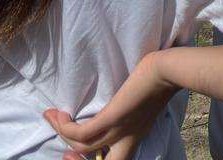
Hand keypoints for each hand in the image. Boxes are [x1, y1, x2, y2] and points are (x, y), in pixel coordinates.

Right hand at [45, 51, 177, 159]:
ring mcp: (119, 129)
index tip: (82, 146)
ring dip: (62, 135)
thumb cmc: (162, 77)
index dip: (100, 158)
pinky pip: (81, 133)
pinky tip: (59, 114)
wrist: (170, 70)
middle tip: (66, 149)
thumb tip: (123, 101)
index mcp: (136, 136)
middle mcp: (127, 138)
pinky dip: (65, 127)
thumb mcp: (146, 101)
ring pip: (83, 147)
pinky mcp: (112, 118)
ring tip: (52, 118)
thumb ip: (134, 108)